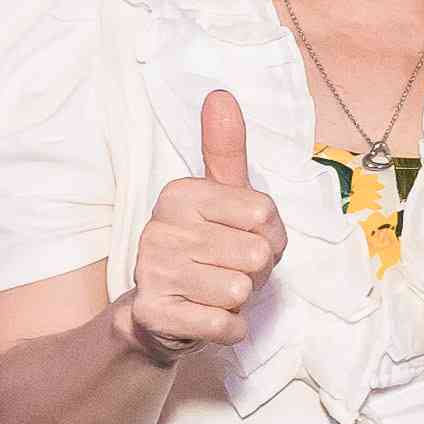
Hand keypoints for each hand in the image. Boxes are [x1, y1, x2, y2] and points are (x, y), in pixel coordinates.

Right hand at [121, 89, 284, 361]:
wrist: (160, 313)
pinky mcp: (155, 313)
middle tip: (228, 270)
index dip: (270, 235)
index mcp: (181, 193)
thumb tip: (220, 95)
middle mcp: (160, 227)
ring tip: (215, 291)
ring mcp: (153, 271)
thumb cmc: (207, 250)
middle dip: (256, 271)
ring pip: (241, 290)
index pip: (265, 213)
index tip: (241, 238)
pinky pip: (226, 325)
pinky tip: (207, 316)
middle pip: (257, 253)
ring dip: (240, 300)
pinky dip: (230, 328)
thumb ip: (226, 150)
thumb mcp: (221, 197)